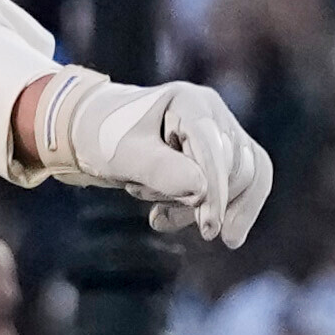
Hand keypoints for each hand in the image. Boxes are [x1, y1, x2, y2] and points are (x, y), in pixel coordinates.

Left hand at [26, 71, 272, 248]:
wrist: (95, 133)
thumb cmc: (106, 138)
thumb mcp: (125, 155)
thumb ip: (161, 170)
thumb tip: (203, 191)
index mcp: (190, 103)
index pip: (215, 151)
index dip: (216, 193)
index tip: (210, 231)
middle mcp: (213, 114)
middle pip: (236, 170)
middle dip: (201, 203)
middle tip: (155, 210)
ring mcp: (220, 134)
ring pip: (239, 183)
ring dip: (200, 208)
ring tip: (158, 211)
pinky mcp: (220, 156)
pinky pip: (238, 188)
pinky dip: (214, 212)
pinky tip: (189, 225)